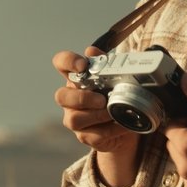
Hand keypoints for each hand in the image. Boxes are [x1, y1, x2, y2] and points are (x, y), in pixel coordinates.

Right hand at [53, 46, 142, 185]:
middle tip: (101, 99)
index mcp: (76, 78)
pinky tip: (122, 125)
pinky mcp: (85, 136)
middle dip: (81, 98)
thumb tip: (91, 50)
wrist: (126, 123)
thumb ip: (105, 62)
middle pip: (60, 96)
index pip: (61, 63)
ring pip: (73, 119)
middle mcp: (70, 98)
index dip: (67, 61)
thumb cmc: (116, 94)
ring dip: (96, 116)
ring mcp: (75, 118)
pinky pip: (92, 136)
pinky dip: (110, 130)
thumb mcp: (115, 76)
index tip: (83, 65)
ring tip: (113, 113)